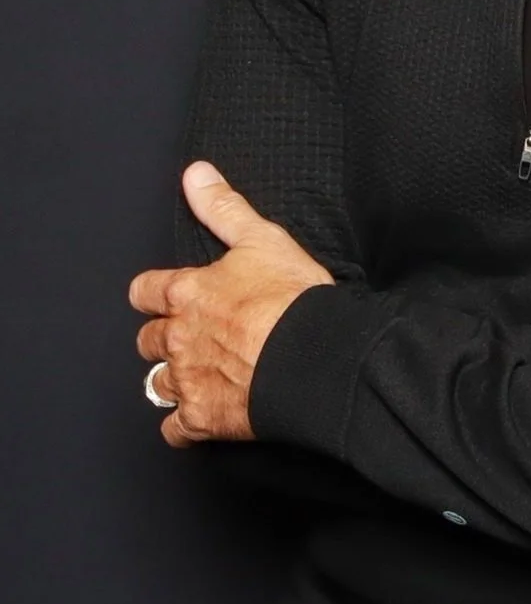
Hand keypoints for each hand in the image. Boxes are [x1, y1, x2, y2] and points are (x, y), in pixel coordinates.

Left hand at [129, 161, 333, 448]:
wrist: (312, 356)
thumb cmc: (291, 297)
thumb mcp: (261, 238)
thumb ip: (223, 207)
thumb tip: (195, 174)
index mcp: (187, 293)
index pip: (145, 292)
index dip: (154, 294)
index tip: (166, 297)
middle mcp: (178, 338)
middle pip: (147, 341)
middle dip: (163, 337)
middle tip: (188, 336)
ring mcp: (187, 382)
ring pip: (157, 384)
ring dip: (171, 379)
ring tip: (194, 375)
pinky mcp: (202, 420)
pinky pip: (175, 430)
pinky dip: (183, 425)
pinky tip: (198, 417)